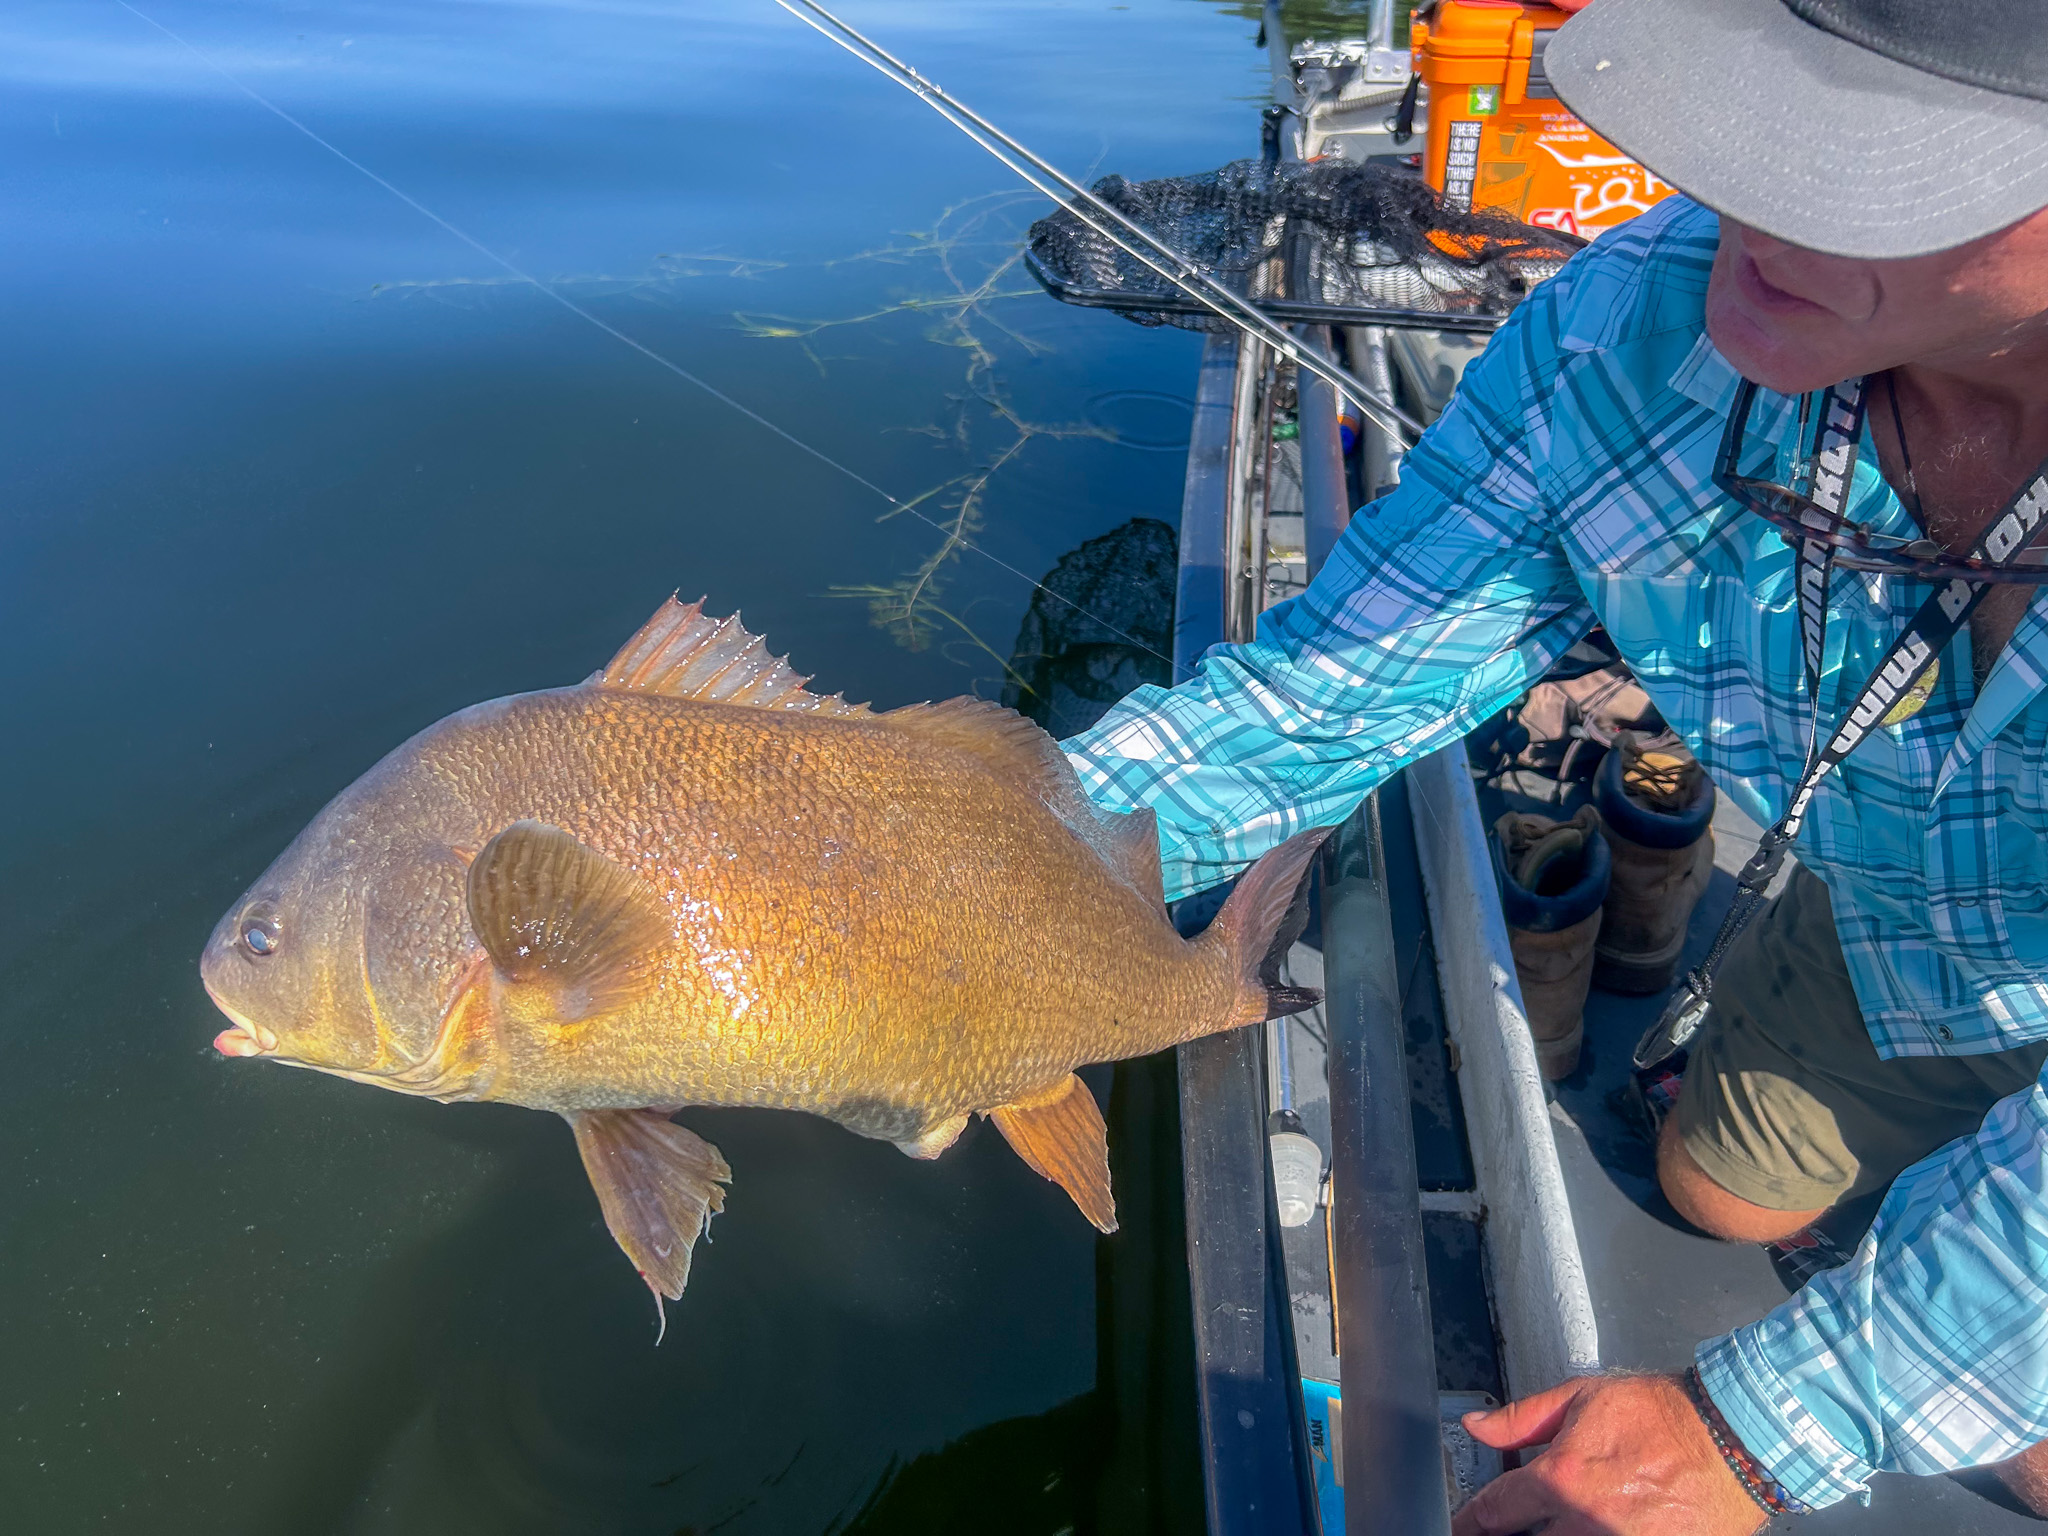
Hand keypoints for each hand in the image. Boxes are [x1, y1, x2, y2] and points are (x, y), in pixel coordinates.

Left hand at [1451, 1373, 1766, 1535]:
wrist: (1732, 1440)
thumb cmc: (1661, 1414)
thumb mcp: (1581, 1398)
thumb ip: (1522, 1418)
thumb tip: (1477, 1425)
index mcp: (1561, 1479)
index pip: (1494, 1512)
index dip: (1470, 1520)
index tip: (1465, 1524)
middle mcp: (1584, 1522)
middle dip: (1509, 1535)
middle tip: (1510, 1524)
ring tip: (1554, 1524)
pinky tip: (1587, 1530)